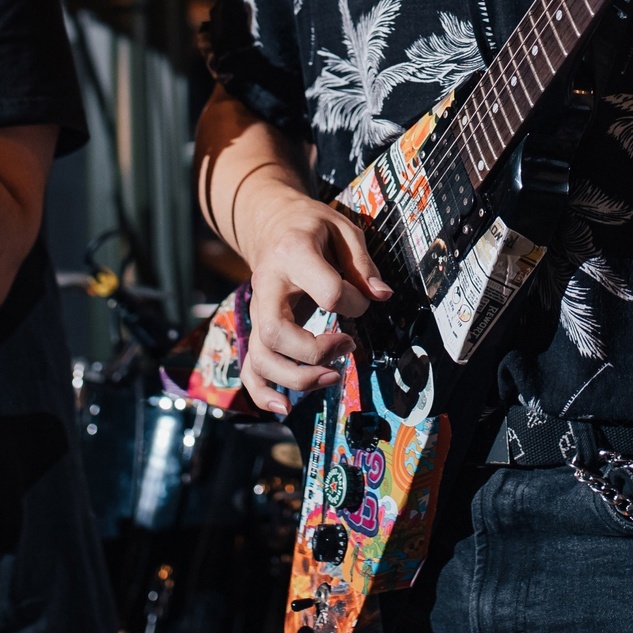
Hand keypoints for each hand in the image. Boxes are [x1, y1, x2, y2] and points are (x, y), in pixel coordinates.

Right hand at [238, 198, 391, 413]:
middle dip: (315, 353)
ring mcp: (257, 310)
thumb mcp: (343, 229)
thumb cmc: (314, 228)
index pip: (326, 292)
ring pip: (262, 356)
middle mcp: (267, 286)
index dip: (354, 303)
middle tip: (348, 346)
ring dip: (297, 378)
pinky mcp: (257, 329)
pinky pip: (250, 368)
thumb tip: (382, 296)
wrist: (273, 225)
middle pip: (277, 333)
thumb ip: (363, 263)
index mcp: (293, 255)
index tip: (364, 298)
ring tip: (332, 378)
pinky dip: (262, 393)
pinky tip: (284, 408)